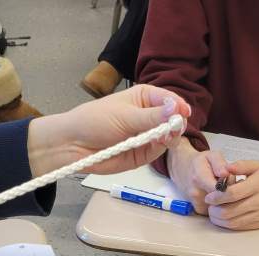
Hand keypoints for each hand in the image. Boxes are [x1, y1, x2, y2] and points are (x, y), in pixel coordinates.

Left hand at [26, 85, 190, 175]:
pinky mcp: (143, 154)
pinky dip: (158, 149)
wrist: (74, 145)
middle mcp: (149, 116)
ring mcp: (147, 135)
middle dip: (176, 124)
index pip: (170, 100)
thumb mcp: (125, 115)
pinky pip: (158, 151)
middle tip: (173, 128)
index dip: (179, 106)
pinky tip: (154, 145)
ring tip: (161, 137)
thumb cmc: (94, 121)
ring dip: (168, 137)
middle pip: (174, 120)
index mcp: (145, 98)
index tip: (184, 113)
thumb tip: (176, 109)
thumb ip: (152, 116)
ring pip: (169, 137)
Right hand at [166, 142, 228, 215]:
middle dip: (228, 192)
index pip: (221, 189)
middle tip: (226, 182)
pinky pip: (216, 210)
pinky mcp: (199, 211)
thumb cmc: (199, 162)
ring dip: (224, 198)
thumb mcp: (211, 155)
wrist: (182, 170)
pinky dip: (219, 203)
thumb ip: (220, 163)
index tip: (231, 178)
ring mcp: (196, 203)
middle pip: (222, 198)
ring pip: (220, 205)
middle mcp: (196, 193)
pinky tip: (216, 194)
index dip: (230, 185)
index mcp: (199, 177)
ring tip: (220, 187)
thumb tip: (226, 174)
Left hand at [203, 159, 258, 230]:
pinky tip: (224, 217)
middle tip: (210, 206)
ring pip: (234, 222)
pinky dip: (229, 224)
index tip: (209, 197)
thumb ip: (241, 165)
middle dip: (215, 210)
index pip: (232, 194)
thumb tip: (225, 168)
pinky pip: (241, 227)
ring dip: (220, 219)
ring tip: (214, 212)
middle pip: (230, 211)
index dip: (217, 197)